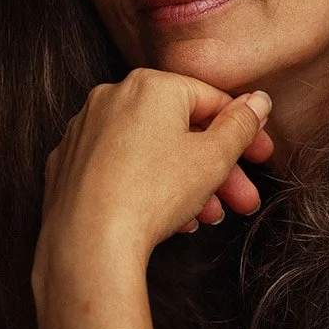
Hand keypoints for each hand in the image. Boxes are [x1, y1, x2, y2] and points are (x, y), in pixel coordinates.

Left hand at [32, 68, 274, 302]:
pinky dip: (146, 187)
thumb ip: (240, 126)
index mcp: (150, 85)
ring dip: (186, 183)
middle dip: (218, 169)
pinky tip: (167, 217)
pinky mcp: (68, 163)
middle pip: (180, 130)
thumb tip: (256, 102)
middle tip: (242, 199)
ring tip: (206, 217)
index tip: (259, 156)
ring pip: (150, 151)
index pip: (211, 100)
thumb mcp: (213, 158)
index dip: (243, 132)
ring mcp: (84, 130)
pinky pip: (119, 168)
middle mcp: (112, 97)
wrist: (89, 242)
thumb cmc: (152, 194)